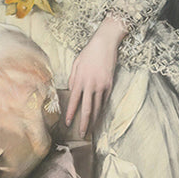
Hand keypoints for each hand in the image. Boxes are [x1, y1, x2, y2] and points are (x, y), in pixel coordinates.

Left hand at [65, 16, 127, 137]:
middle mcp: (91, 84)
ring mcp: (102, 85)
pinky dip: (102, 109)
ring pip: (97, 106)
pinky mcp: (110, 84)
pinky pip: (105, 100)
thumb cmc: (88, 53)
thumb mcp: (76, 64)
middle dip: (84, 122)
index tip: (68, 123)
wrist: (105, 44)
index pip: (74, 100)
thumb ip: (73, 78)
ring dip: (94, 119)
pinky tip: (99, 116)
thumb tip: (71, 90)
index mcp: (80, 79)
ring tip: (91, 129)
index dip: (71, 113)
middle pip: (87, 108)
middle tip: (82, 133)